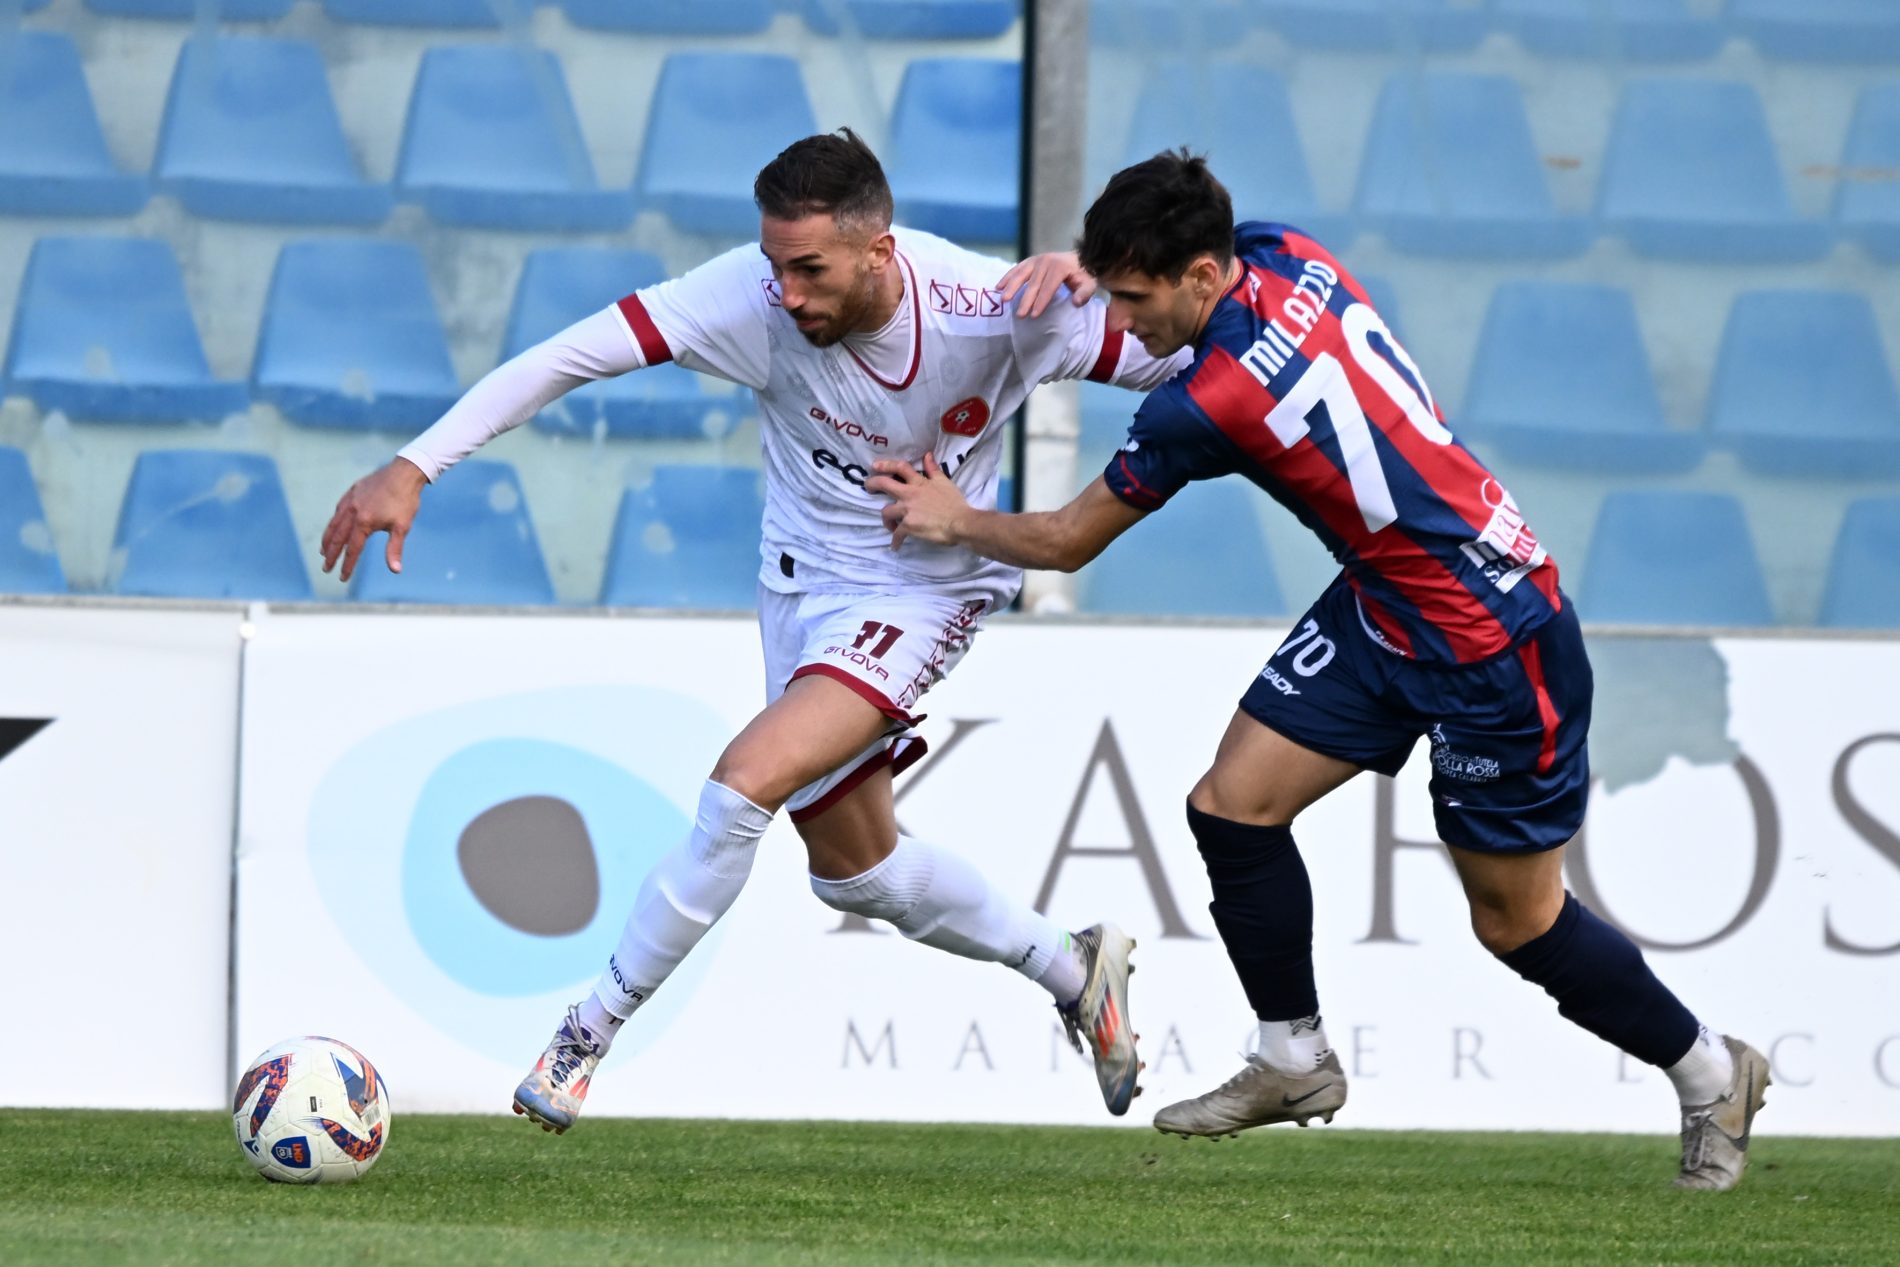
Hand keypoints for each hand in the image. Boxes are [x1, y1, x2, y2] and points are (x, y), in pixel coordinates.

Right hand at [320, 457, 427, 582]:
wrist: (404, 472)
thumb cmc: (405, 501)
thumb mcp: (402, 527)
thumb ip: (394, 549)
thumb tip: (395, 570)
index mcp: (364, 523)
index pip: (353, 550)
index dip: (347, 565)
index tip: (342, 578)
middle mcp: (353, 512)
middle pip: (338, 538)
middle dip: (331, 555)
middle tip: (325, 568)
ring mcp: (350, 501)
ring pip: (334, 524)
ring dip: (328, 539)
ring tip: (323, 551)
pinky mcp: (352, 492)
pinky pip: (338, 510)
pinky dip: (334, 522)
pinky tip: (334, 527)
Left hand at [864, 453, 972, 550]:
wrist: (960, 522)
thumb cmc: (955, 503)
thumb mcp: (945, 482)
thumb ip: (933, 469)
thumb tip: (927, 455)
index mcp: (919, 483)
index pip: (900, 468)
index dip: (886, 465)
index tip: (875, 466)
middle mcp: (909, 494)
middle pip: (883, 485)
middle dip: (872, 484)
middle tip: (868, 488)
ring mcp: (907, 511)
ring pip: (886, 512)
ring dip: (886, 520)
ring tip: (890, 526)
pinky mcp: (908, 526)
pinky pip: (897, 534)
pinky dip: (896, 541)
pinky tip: (896, 546)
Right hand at [998, 251, 1094, 318]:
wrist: (1080, 257)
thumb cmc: (1083, 275)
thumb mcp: (1089, 284)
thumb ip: (1085, 293)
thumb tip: (1076, 302)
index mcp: (1060, 267)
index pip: (1049, 287)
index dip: (1042, 301)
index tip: (1034, 315)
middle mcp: (1046, 261)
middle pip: (1034, 283)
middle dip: (1026, 300)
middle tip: (1020, 315)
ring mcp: (1036, 260)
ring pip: (1022, 274)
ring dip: (1012, 287)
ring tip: (1004, 300)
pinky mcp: (1030, 261)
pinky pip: (1017, 269)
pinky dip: (1007, 277)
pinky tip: (998, 287)